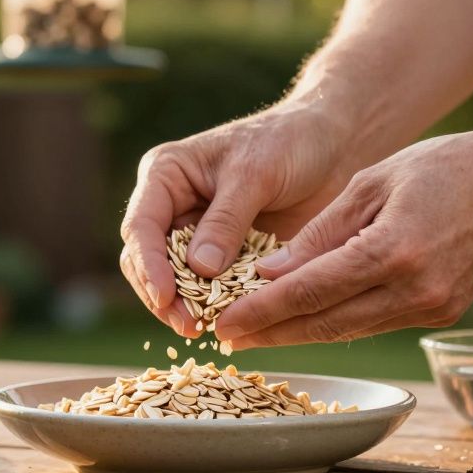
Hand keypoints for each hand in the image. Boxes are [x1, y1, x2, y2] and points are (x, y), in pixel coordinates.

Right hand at [119, 101, 354, 334]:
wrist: (330, 145)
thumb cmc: (287, 142)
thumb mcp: (254, 174)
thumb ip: (226, 220)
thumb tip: (199, 269)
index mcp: (166, 176)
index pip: (141, 226)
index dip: (148, 265)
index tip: (165, 296)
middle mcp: (172, 207)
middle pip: (147, 261)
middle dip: (163, 296)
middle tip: (188, 325)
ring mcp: (196, 234)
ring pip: (173, 280)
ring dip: (184, 307)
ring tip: (204, 330)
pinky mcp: (224, 256)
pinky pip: (209, 288)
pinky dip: (214, 306)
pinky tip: (228, 323)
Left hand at [214, 127, 472, 347]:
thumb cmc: (445, 166)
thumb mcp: (371, 183)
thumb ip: (319, 234)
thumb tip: (268, 275)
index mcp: (392, 250)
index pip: (309, 292)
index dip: (260, 312)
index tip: (221, 323)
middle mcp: (415, 290)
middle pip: (325, 323)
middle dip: (270, 334)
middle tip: (225, 339)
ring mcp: (433, 308)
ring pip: (349, 330)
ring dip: (299, 334)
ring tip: (255, 334)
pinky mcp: (443, 314)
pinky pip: (376, 324)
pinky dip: (337, 323)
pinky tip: (305, 321)